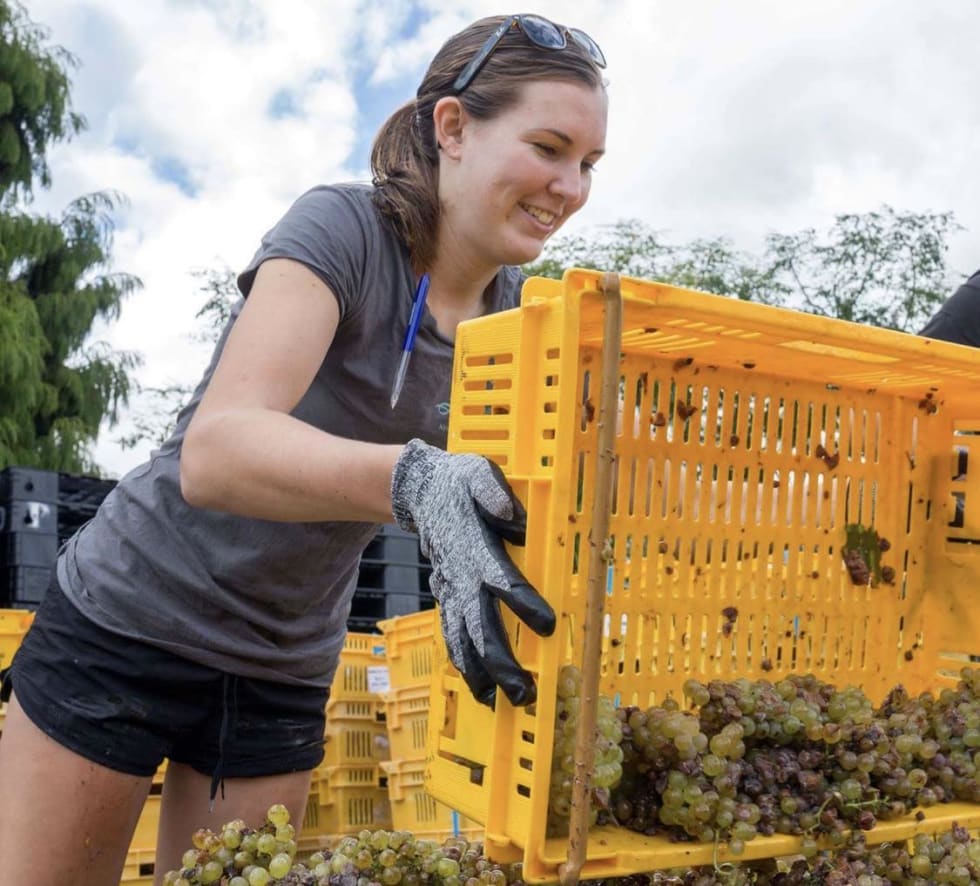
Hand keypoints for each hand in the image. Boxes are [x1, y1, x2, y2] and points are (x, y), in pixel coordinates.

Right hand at [391, 439, 554, 706]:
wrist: (418, 490)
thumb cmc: (457, 482)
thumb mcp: (476, 473)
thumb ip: (493, 491)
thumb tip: (514, 514)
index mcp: (475, 547)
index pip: (501, 579)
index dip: (523, 602)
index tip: (547, 624)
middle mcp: (460, 575)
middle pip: (479, 625)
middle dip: (500, 661)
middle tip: (523, 692)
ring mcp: (450, 588)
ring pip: (462, 638)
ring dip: (480, 673)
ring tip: (499, 702)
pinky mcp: (446, 594)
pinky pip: (452, 634)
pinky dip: (463, 663)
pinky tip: (477, 687)